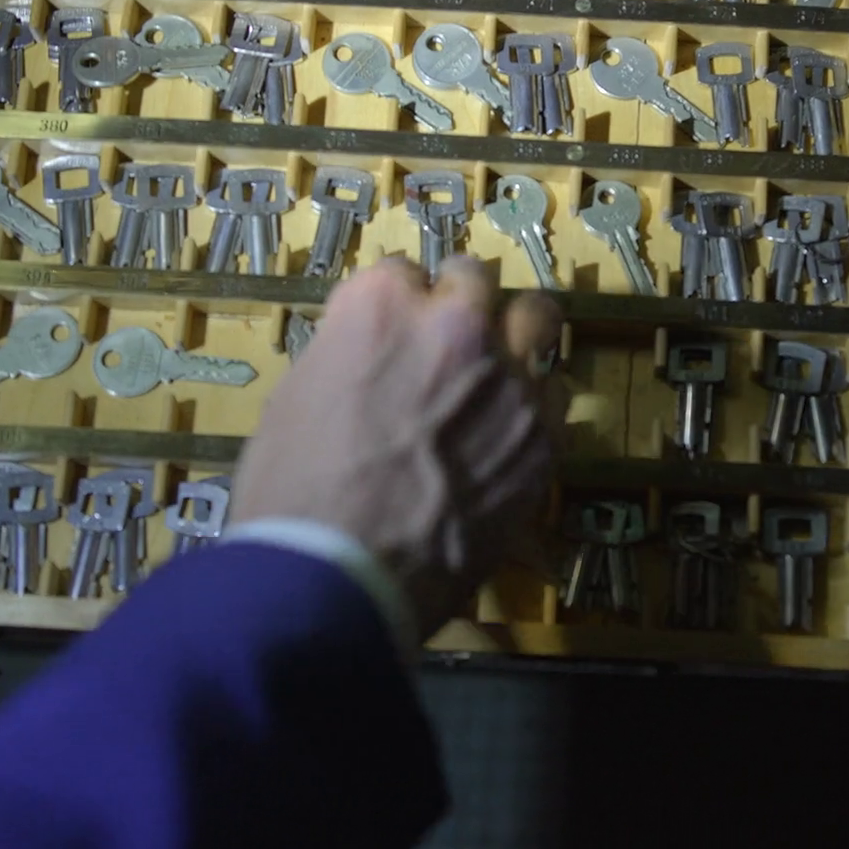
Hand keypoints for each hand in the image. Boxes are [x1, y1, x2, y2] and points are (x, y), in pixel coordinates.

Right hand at [229, 256, 562, 637]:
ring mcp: (510, 378)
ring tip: (498, 373)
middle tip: (451, 341)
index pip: (402, 273)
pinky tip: (510, 436)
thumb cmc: (292, 492)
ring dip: (515, 340)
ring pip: (536, 322)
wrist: (341, 575)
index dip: (397, 307)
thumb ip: (348, 357)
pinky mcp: (544, 436)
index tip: (394, 335)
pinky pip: (556, 395)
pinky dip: (535, 407)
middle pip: (477, 281)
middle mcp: (456, 325)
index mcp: (382, 306)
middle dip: (463, 304)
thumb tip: (374, 361)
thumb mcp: (297, 399)